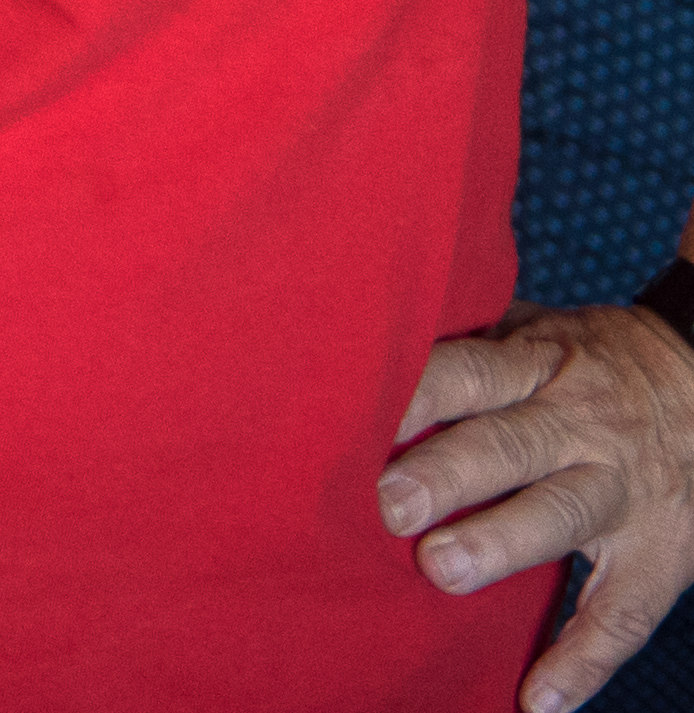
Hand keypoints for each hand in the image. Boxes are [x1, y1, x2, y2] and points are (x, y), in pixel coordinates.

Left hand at [385, 297, 693, 712]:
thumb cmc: (584, 363)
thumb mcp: (533, 336)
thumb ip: (465, 349)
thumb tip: (351, 351)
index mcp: (538, 366)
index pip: (469, 373)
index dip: (415, 394)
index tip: (353, 420)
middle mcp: (581, 426)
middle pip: (511, 445)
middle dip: (450, 473)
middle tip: (389, 503)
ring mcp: (624, 491)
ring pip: (564, 514)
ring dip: (503, 543)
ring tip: (441, 571)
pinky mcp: (661, 556)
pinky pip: (624, 612)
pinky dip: (584, 661)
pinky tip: (538, 700)